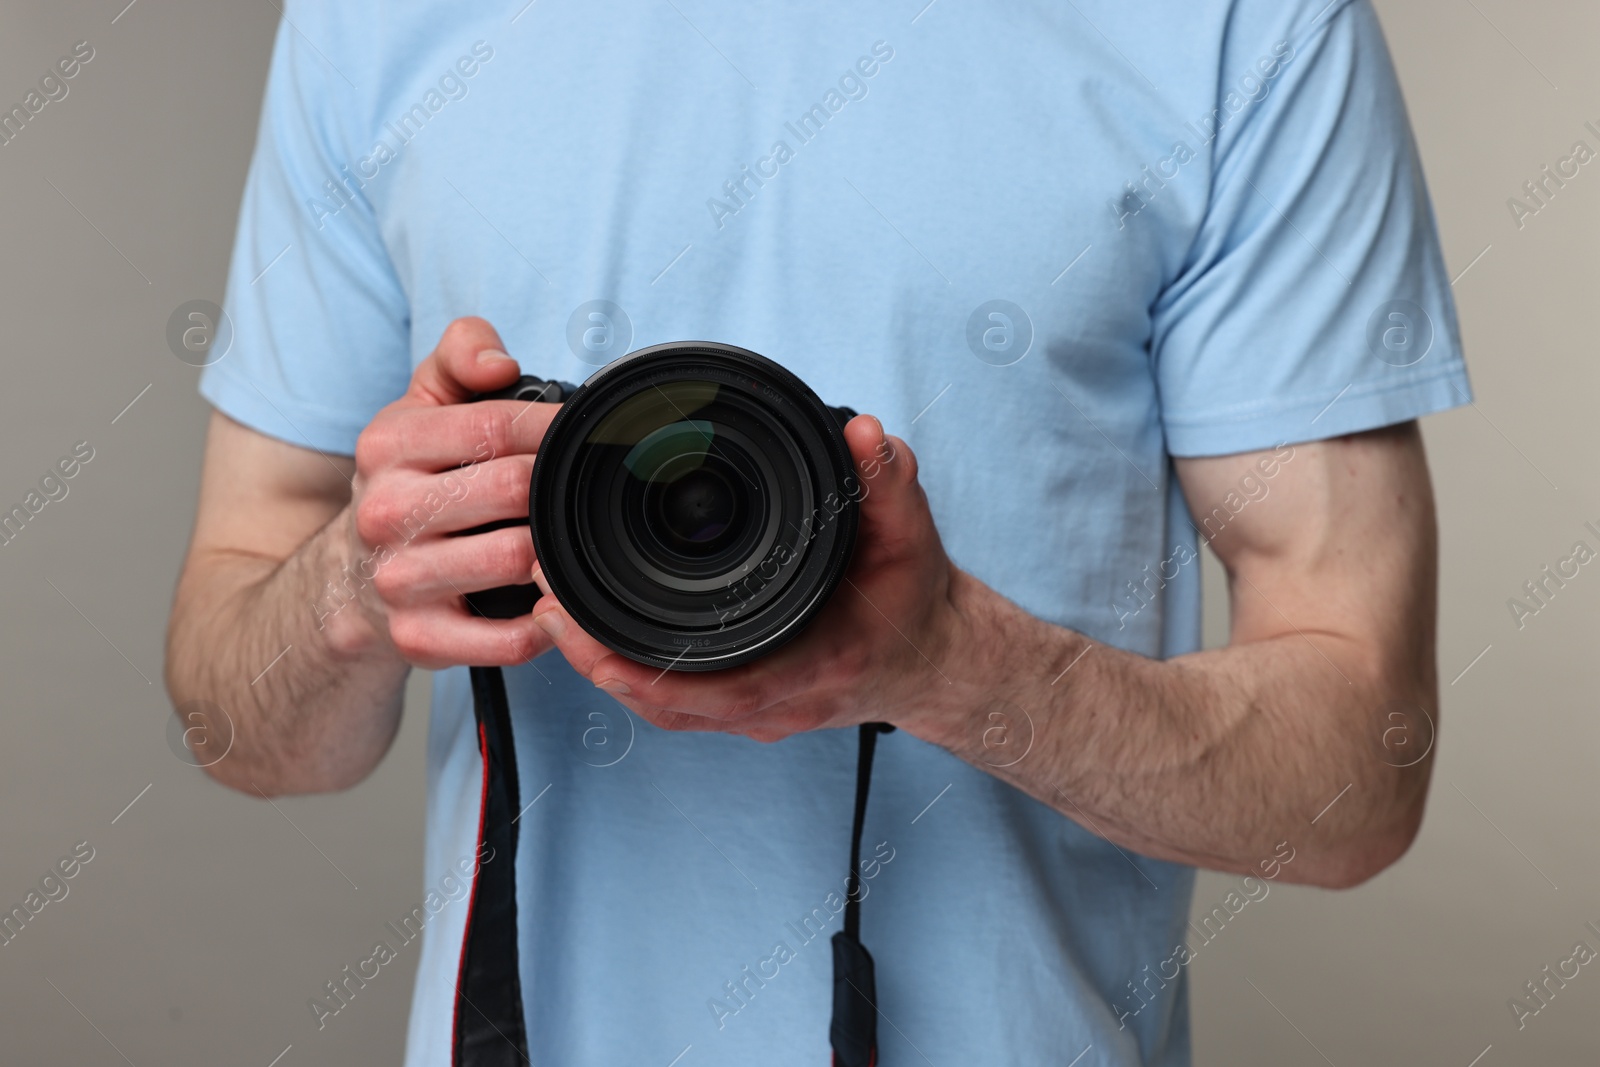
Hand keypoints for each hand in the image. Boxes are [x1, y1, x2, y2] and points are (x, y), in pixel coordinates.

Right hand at [341, 317, 556, 668]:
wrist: (344, 581)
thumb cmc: (405, 484)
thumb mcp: (419, 406)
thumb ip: (459, 354)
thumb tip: (498, 363)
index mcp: (389, 446)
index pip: (495, 426)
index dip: (554, 429)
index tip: (587, 434)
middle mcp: (386, 512)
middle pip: (515, 490)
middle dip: (557, 489)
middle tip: (580, 491)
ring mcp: (399, 580)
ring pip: (516, 559)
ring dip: (555, 552)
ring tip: (568, 541)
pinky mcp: (419, 638)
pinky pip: (510, 637)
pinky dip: (546, 622)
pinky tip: (551, 601)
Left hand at [530, 415, 972, 740]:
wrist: (930, 654)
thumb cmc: (912, 600)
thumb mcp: (911, 535)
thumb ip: (887, 484)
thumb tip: (863, 434)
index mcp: (813, 664)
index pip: (718, 684)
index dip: (643, 669)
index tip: (582, 627)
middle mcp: (778, 701)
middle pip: (670, 700)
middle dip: (599, 659)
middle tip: (544, 605)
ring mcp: (757, 709)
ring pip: (665, 705)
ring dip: (604, 668)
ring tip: (550, 615)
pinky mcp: (742, 701)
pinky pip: (675, 699)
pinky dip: (629, 673)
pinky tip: (590, 639)